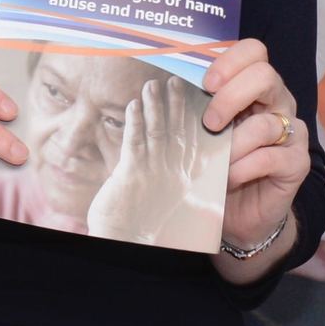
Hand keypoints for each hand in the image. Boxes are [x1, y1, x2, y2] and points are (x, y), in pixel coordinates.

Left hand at [85, 75, 209, 243]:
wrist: (129, 244)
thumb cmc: (143, 220)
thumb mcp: (166, 195)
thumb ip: (172, 172)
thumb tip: (171, 150)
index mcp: (182, 179)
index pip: (192, 142)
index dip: (192, 118)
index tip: (195, 97)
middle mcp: (173, 175)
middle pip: (180, 133)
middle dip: (178, 105)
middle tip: (177, 81)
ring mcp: (154, 175)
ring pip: (158, 134)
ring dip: (156, 107)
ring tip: (153, 85)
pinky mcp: (133, 176)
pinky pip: (135, 144)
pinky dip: (134, 123)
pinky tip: (133, 105)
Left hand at [202, 37, 310, 276]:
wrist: (237, 211)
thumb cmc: (215, 162)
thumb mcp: (201, 131)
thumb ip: (196, 105)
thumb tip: (166, 84)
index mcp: (254, 86)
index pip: (254, 51)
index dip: (230, 61)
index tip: (206, 83)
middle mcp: (277, 103)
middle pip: (265, 76)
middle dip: (230, 96)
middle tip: (209, 122)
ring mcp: (291, 132)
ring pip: (266, 123)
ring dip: (233, 144)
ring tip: (216, 161)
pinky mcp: (297, 162)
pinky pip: (272, 157)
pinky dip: (244, 168)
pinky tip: (229, 177)